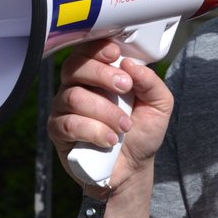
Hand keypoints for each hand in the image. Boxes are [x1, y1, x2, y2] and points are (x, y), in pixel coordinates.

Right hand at [48, 39, 173, 188]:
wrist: (132, 168)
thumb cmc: (141, 132)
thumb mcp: (159, 105)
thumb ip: (150, 82)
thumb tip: (130, 64)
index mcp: (99, 73)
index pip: (88, 50)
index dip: (98, 49)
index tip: (115, 55)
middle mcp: (77, 85)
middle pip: (75, 67)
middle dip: (102, 75)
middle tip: (125, 88)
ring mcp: (64, 107)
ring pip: (73, 96)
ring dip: (104, 111)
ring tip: (124, 126)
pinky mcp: (58, 130)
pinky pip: (68, 123)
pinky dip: (93, 130)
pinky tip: (109, 139)